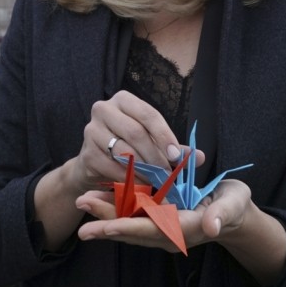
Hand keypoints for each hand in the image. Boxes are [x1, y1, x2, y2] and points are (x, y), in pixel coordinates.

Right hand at [64, 90, 200, 196]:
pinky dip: (129, 180)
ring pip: (123, 150)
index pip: (148, 114)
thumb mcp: (150, 143)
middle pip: (135, 132)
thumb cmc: (127, 148)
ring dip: (143, 170)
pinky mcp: (86, 153)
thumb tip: (199, 156)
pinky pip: (112, 168)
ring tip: (157, 182)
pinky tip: (140, 187)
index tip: (176, 156)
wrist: (93, 164)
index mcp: (123, 100)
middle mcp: (104, 109)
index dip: (164, 136)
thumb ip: (172, 148)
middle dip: (155, 156)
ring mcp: (91, 130)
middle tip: (168, 175)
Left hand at [74, 178, 253, 252]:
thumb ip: (222, 214)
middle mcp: (170, 232)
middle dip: (106, 221)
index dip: (128, 226)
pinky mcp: (159, 219)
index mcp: (186, 228)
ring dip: (105, 214)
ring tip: (82, 202)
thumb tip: (212, 226)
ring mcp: (163, 227)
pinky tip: (97, 198)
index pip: (152, 229)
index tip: (105, 226)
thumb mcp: (234, 205)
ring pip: (129, 222)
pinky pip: (133, 215)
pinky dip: (115, 207)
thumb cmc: (235, 205)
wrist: (235, 214)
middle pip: (133, 228)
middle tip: (81, 212)